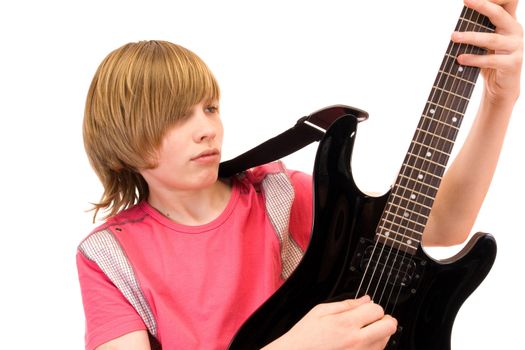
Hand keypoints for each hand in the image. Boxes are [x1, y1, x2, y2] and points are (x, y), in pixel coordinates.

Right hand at [267, 296, 396, 349]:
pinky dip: (374, 346)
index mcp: (345, 324)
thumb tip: (365, 299)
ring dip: (379, 334)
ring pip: (386, 341)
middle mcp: (356, 341)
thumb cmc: (305, 336)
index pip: (376, 310)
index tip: (367, 309)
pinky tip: (360, 344)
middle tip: (375, 319)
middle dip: (385, 319)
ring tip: (364, 332)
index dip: (373, 307)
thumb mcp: (320, 311)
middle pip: (389, 327)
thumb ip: (346, 304)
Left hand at [452, 0, 522, 104]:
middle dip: (482, 6)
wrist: (500, 87)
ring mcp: (516, 47)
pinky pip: (491, 60)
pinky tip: (460, 59)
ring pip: (492, 39)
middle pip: (499, 14)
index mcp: (508, 23)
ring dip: (470, 37)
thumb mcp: (482, 43)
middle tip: (466, 0)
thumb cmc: (488, 62)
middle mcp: (515, 31)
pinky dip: (474, 59)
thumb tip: (455, 22)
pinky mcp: (513, 63)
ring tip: (453, 37)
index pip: (506, 2)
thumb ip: (476, 29)